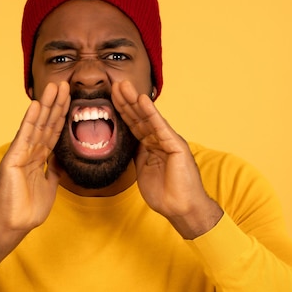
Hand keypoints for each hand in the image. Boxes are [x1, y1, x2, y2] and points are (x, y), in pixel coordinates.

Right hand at [0, 81, 69, 264]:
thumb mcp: (49, 186)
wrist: (13, 224)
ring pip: (37, 124)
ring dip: (46, 105)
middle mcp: (30, 151)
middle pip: (47, 123)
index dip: (62, 115)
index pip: (54, 131)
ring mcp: (21, 152)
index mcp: (39, 157)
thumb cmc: (28, 209)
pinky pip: (24, 136)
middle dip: (56, 104)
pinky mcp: (13, 158)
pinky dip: (30, 119)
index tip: (71, 98)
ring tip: (54, 86)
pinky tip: (36, 104)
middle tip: (65, 84)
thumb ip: (54, 170)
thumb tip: (61, 160)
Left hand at [111, 80, 222, 238]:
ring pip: (148, 117)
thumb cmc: (165, 193)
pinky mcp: (176, 145)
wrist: (182, 208)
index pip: (134, 124)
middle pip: (139, 116)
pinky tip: (142, 100)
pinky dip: (151, 113)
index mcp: (152, 144)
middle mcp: (161, 138)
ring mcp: (169, 140)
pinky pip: (160, 126)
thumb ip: (137, 154)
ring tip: (124, 85)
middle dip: (126, 100)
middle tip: (114, 83)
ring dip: (135, 100)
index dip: (122, 110)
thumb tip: (124, 143)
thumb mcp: (143, 169)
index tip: (110, 96)